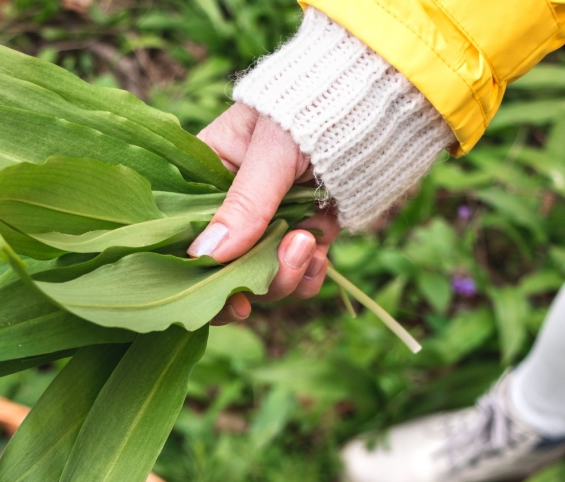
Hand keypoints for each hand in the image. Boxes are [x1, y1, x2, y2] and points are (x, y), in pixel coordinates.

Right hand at [188, 102, 340, 324]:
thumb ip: (242, 204)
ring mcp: (270, 222)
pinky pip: (299, 272)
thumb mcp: (271, 152)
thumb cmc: (311, 107)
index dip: (199, 274)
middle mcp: (232, 204)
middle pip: (224, 268)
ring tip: (308, 244)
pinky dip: (310, 272)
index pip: (187, 233)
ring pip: (263, 277)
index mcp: (207, 176)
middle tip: (276, 273)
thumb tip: (203, 256)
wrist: (377, 101)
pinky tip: (321, 255)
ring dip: (286, 274)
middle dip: (252, 280)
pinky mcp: (306, 231)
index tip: (226, 296)